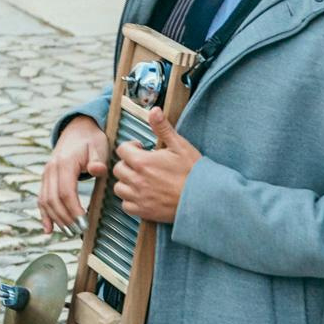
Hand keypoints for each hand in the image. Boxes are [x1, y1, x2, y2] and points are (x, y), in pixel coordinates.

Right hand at [39, 115, 106, 233]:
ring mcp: (46, 174)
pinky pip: (41, 199)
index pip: (66, 191)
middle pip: (54, 199)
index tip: (84, 222)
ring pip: (45, 201)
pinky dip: (43, 215)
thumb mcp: (99, 147)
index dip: (73, 209)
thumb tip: (96, 170)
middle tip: (79, 230)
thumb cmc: (92, 140)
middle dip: (65, 218)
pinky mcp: (46, 179)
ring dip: (56, 218)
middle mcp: (51, 169)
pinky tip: (48, 229)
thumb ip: (98, 161)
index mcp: (64, 163)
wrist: (78, 129)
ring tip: (70, 231)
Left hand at [112, 106, 200, 223]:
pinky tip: (143, 195)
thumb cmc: (194, 172)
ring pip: (119, 188)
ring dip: (127, 183)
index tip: (141, 150)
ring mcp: (138, 197)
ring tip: (141, 180)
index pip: (121, 150)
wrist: (205, 199)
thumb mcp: (180, 146)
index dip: (131, 148)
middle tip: (143, 165)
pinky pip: (126, 206)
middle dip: (128, 165)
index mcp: (142, 162)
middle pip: (118, 169)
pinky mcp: (143, 212)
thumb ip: (163, 128)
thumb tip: (154, 111)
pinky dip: (131, 201)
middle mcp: (136, 180)